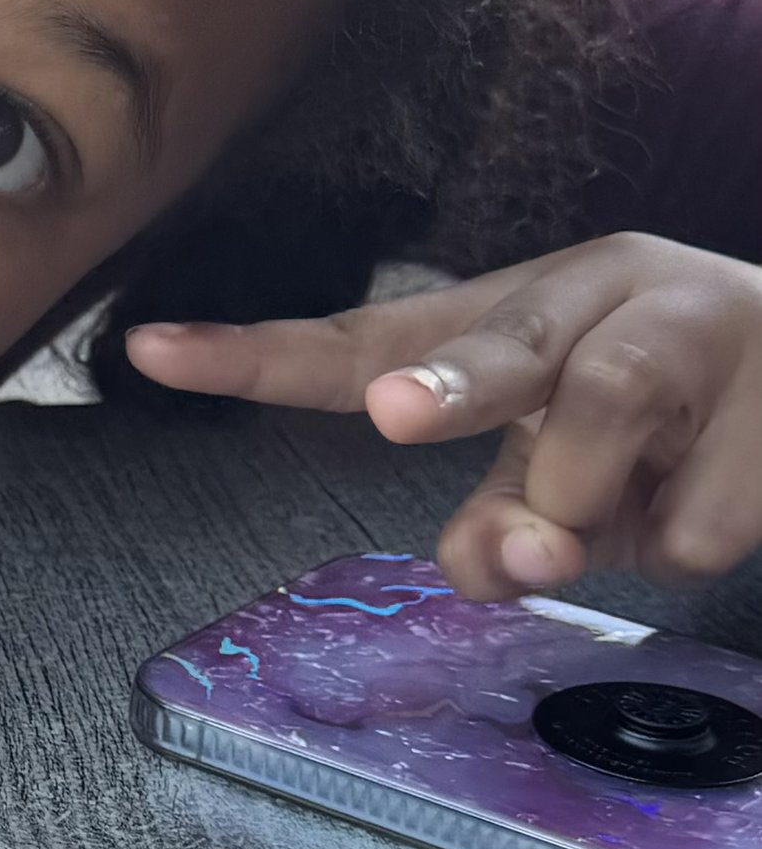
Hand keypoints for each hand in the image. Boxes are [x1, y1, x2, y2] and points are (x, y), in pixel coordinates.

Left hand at [125, 235, 761, 594]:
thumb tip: (506, 557)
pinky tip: (722, 494)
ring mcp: (703, 328)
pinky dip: (691, 544)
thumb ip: (502, 515)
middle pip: (509, 343)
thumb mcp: (565, 468)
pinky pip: (696, 524)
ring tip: (647, 504)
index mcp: (527, 303)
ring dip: (600, 514)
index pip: (372, 336)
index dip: (259, 355)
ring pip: (602, 440)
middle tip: (401, 416)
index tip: (145, 352)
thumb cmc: (676, 425)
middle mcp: (605, 290)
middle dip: (448, 384)